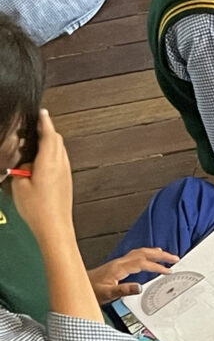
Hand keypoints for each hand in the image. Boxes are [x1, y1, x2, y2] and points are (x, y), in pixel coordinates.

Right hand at [8, 110, 72, 239]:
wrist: (55, 228)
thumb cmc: (39, 210)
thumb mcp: (19, 185)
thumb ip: (21, 168)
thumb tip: (25, 162)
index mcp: (49, 162)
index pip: (49, 134)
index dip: (45, 121)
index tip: (42, 112)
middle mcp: (61, 166)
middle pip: (57, 140)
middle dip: (47, 130)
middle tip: (35, 126)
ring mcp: (66, 175)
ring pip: (60, 151)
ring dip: (50, 143)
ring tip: (35, 143)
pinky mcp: (67, 183)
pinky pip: (60, 162)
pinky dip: (52, 155)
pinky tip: (41, 161)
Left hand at [87, 247, 177, 302]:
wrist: (78, 286)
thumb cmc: (91, 290)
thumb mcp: (107, 294)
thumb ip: (123, 290)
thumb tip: (139, 287)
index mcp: (119, 268)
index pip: (142, 263)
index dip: (156, 266)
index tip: (168, 271)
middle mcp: (119, 262)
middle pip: (143, 253)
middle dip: (160, 255)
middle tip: (174, 257)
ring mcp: (118, 262)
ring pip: (140, 252)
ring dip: (154, 253)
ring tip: (166, 255)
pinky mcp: (118, 265)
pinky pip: (136, 255)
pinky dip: (147, 254)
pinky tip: (149, 257)